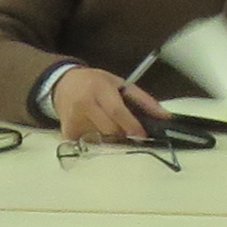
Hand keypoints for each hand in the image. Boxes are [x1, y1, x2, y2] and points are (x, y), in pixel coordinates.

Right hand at [50, 67, 165, 145]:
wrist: (61, 83)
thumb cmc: (96, 82)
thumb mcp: (120, 83)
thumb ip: (143, 100)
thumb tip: (165, 117)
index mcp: (99, 89)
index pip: (117, 111)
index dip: (131, 125)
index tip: (143, 136)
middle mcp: (85, 104)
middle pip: (110, 129)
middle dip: (124, 134)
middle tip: (130, 133)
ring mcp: (74, 119)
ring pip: (102, 139)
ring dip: (111, 138)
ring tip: (108, 125)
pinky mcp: (68, 132)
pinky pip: (90, 144)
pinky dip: (98, 141)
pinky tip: (94, 129)